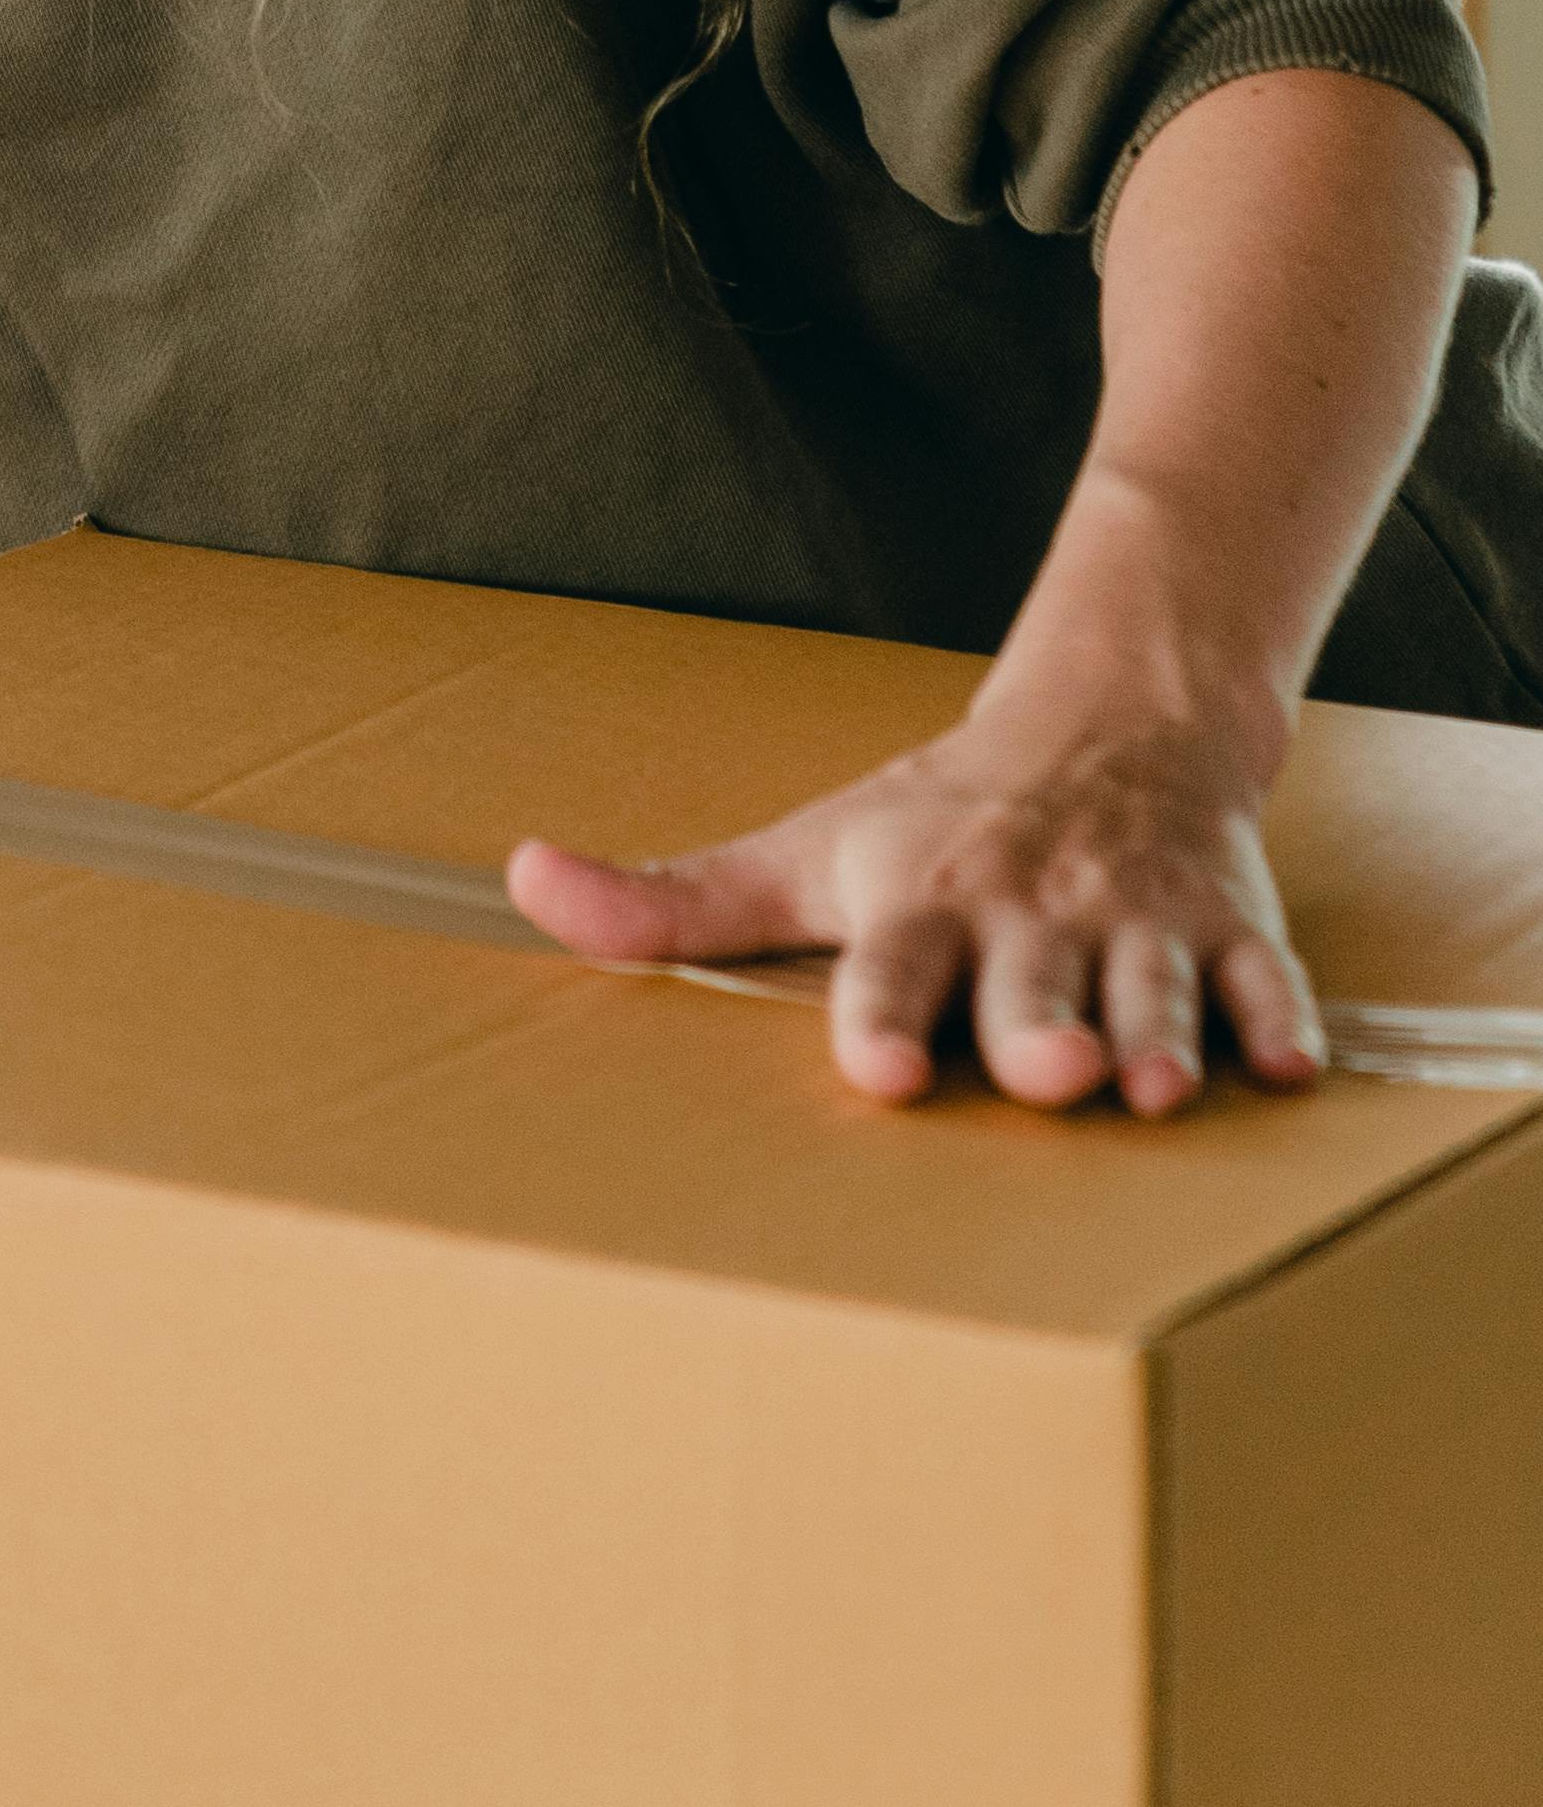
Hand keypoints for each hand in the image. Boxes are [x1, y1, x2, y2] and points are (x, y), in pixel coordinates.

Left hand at [503, 701, 1327, 1114]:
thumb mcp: (803, 851)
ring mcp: (1135, 917)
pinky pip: (1263, 977)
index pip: (892, 965)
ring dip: (1154, 1034)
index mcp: (924, 901)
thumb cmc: (933, 815)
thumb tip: (519, 882)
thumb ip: (669, 902)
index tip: (871, 1062)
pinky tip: (1289, 1066)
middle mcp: (1029, 911)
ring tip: (1149, 1087)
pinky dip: (1280, 1019)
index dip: (883, 1013)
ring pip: (1151, 986)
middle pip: (1034, 979)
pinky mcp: (1228, 926)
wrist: (1105, 721)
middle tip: (1046, 1067)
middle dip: (1041, 1023)